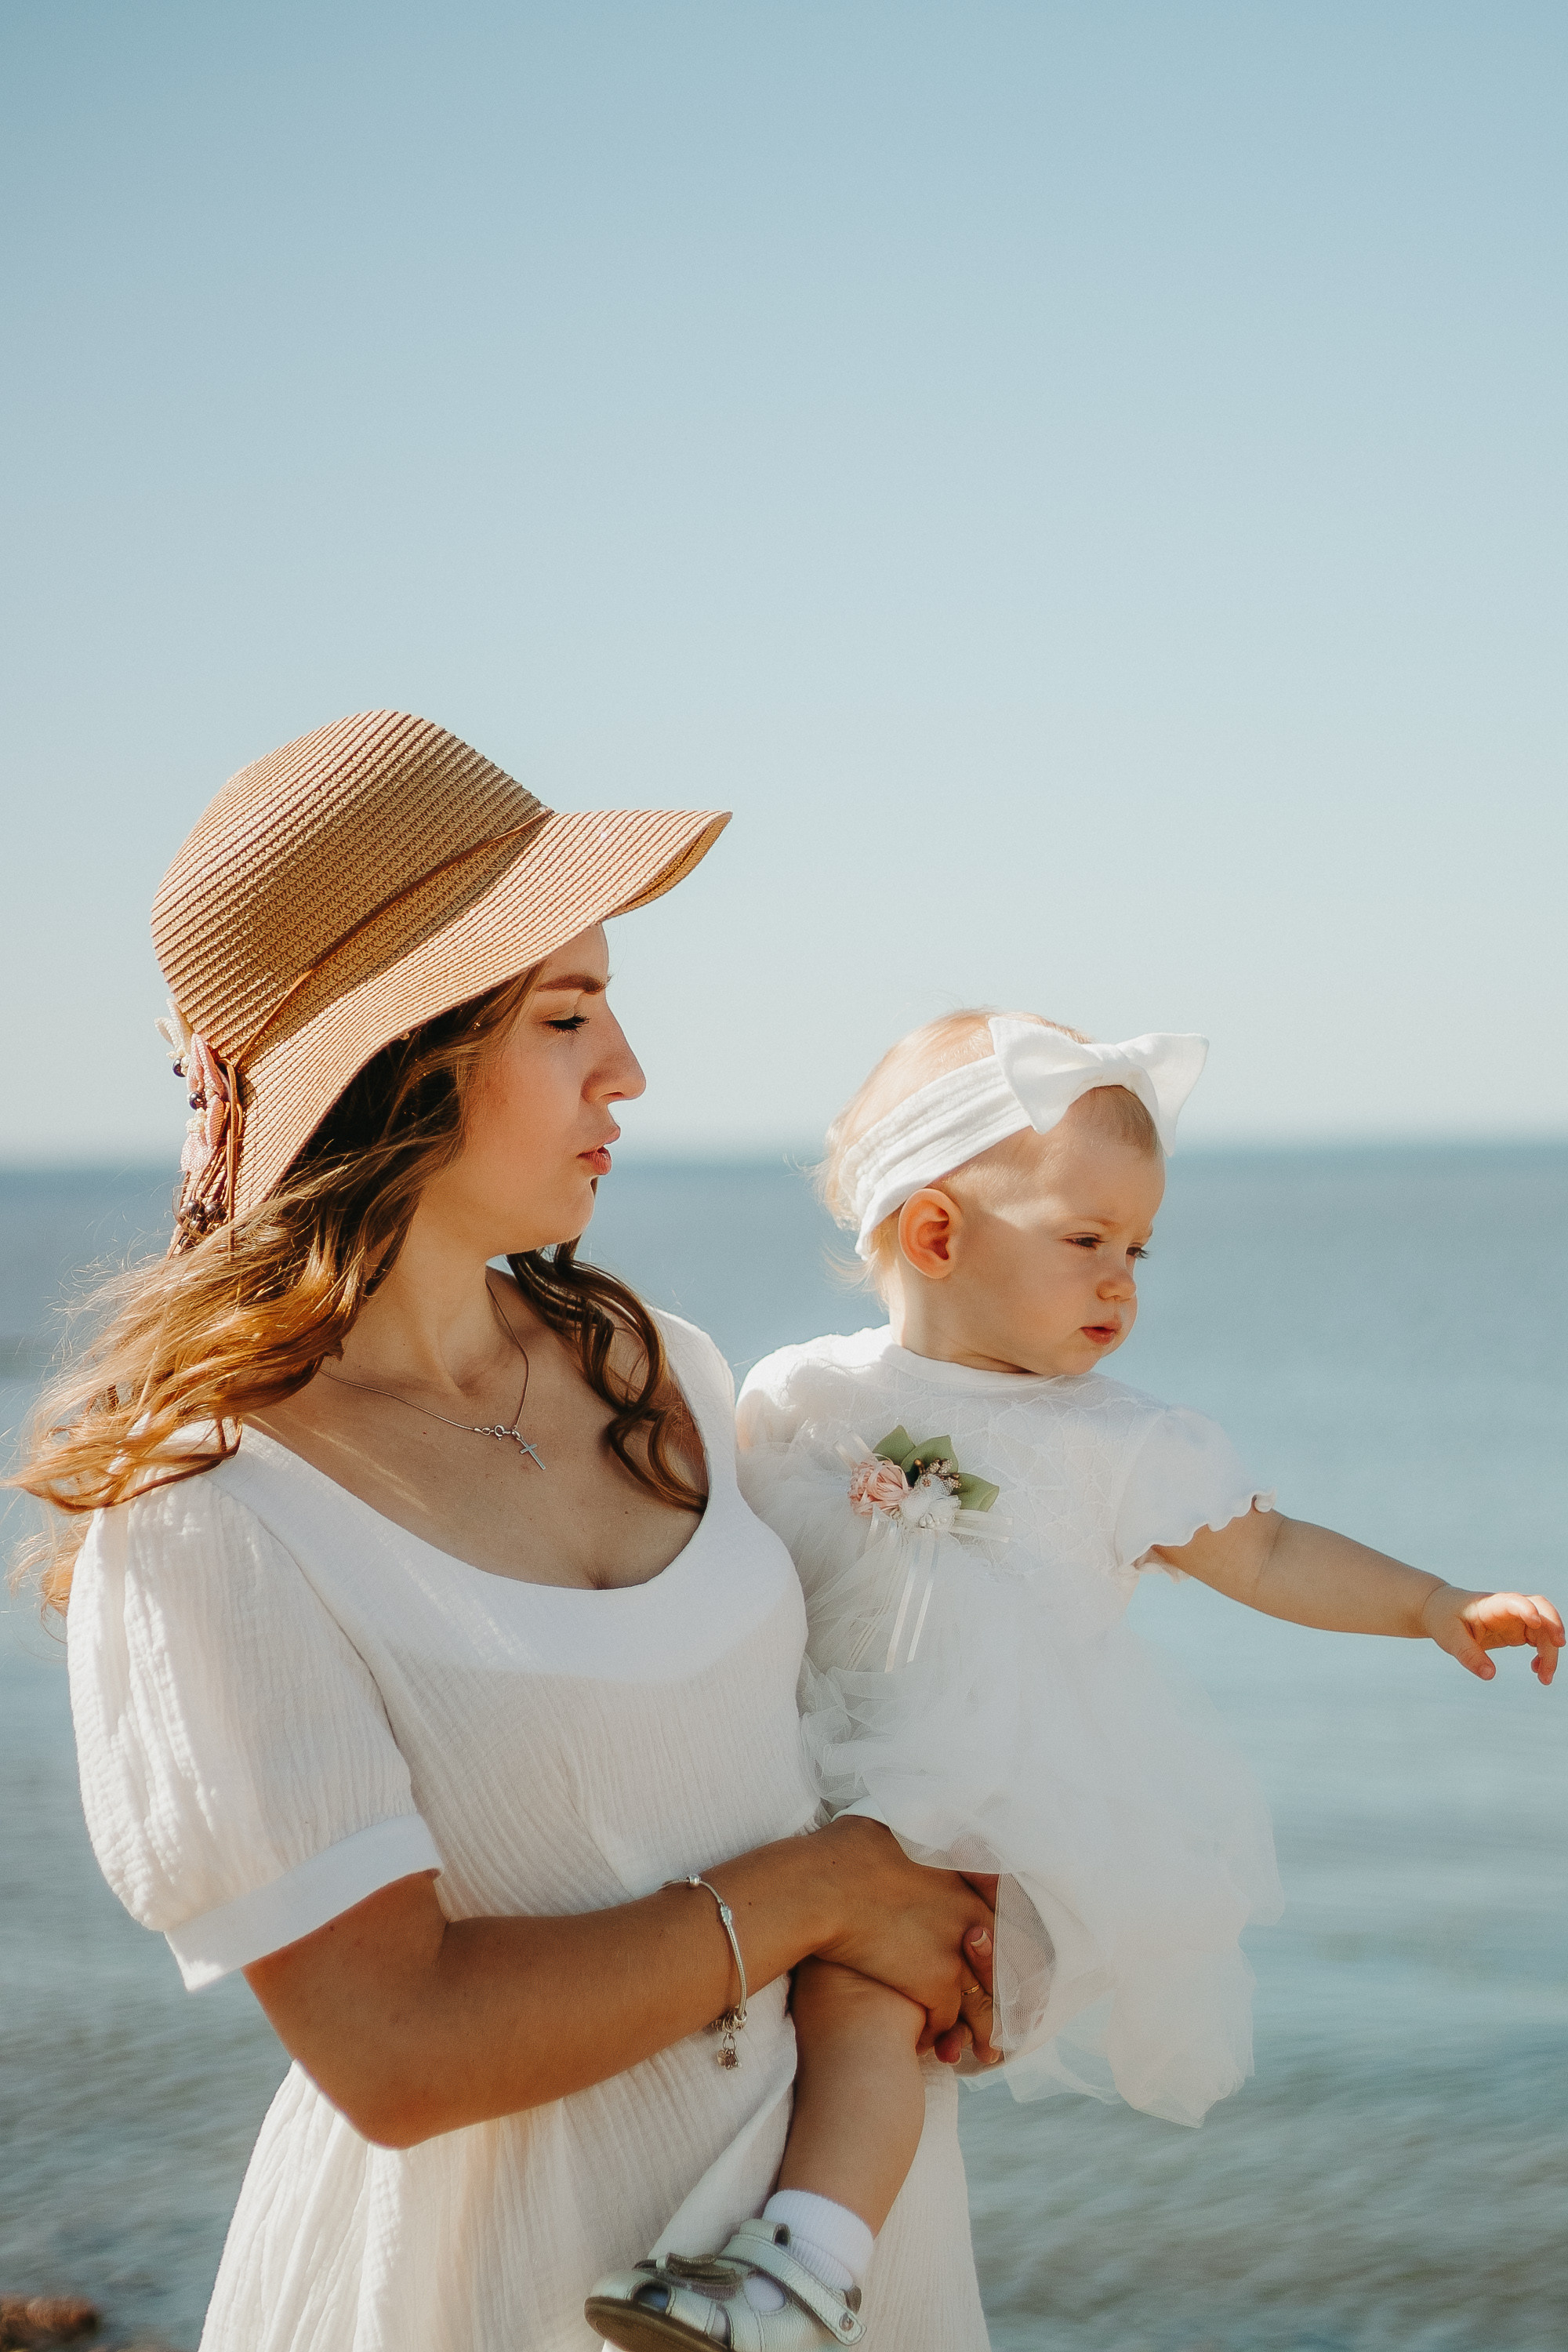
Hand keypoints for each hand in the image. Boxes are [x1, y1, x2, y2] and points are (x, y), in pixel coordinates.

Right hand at [809, 1817, 995, 2041]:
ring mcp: (958, 1950)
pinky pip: (945, 2018)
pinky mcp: (937, 1984)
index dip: (992, 1945)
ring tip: (968, 2044)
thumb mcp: (896, 1828)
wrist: (823, 1888)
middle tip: (989, 2017)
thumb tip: (913, 1822)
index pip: (998, 1917)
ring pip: (977, 1999)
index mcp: (965, 1878)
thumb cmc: (845, 1852)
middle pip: (996, 1962)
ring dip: (971, 2025)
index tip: (984, 1961)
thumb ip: (918, 1836)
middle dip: (993, 1992)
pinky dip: (936, 2033)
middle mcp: (971, 1914)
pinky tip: (925, 2041)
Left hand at [1420, 1585, 1564, 1683]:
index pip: (1513, 1601)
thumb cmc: (1444, 1619)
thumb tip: (1490, 1675)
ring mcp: (1515, 1619)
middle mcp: (1508, 1608)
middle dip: (1553, 1625)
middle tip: (1558, 1646)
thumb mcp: (1448, 1638)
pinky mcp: (1518, 1630)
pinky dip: (1544, 1654)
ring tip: (1544, 1678)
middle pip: (1540, 1609)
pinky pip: (1540, 1639)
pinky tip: (1537, 1670)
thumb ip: (1468, 1655)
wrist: (1441, 1611)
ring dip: (1550, 1650)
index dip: (1526, 1609)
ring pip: (1544, 1628)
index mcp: (1489, 1604)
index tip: (1536, 1622)